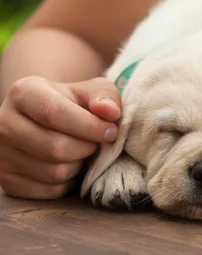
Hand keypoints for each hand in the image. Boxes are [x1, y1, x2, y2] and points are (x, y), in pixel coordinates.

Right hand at [0, 76, 120, 198]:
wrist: (46, 119)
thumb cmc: (74, 103)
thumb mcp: (92, 91)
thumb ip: (105, 96)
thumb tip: (110, 112)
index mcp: (23, 93)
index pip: (54, 113)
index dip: (89, 126)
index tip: (111, 132)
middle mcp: (3, 122)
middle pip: (54, 147)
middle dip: (87, 148)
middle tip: (96, 142)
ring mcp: (1, 153)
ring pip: (53, 172)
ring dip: (79, 165)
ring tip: (82, 151)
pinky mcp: (6, 180)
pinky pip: (49, 191)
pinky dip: (68, 182)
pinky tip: (70, 164)